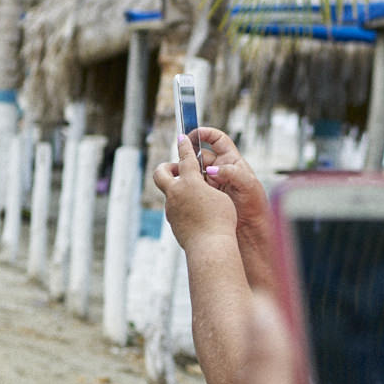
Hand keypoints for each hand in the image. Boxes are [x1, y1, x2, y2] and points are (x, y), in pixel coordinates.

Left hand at [151, 132, 237, 250]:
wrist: (209, 247)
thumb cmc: (221, 220)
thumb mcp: (221, 197)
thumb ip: (208, 185)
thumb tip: (199, 182)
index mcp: (189, 183)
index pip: (186, 158)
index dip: (185, 146)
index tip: (182, 136)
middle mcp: (175, 193)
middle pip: (161, 172)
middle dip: (168, 166)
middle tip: (181, 169)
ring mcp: (170, 208)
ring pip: (169, 192)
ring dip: (179, 189)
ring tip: (196, 194)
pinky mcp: (172, 221)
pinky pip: (176, 207)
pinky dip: (184, 204)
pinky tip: (197, 211)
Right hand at [190, 127, 269, 229]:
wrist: (249, 229)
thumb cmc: (254, 205)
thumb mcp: (248, 185)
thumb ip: (231, 173)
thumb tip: (211, 169)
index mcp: (231, 161)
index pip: (217, 140)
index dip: (205, 134)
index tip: (192, 134)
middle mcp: (219, 169)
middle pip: (199, 155)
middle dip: (189, 155)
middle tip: (182, 160)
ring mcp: (210, 182)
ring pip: (191, 170)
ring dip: (184, 171)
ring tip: (181, 177)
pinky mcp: (202, 194)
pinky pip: (189, 184)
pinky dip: (184, 184)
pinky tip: (183, 188)